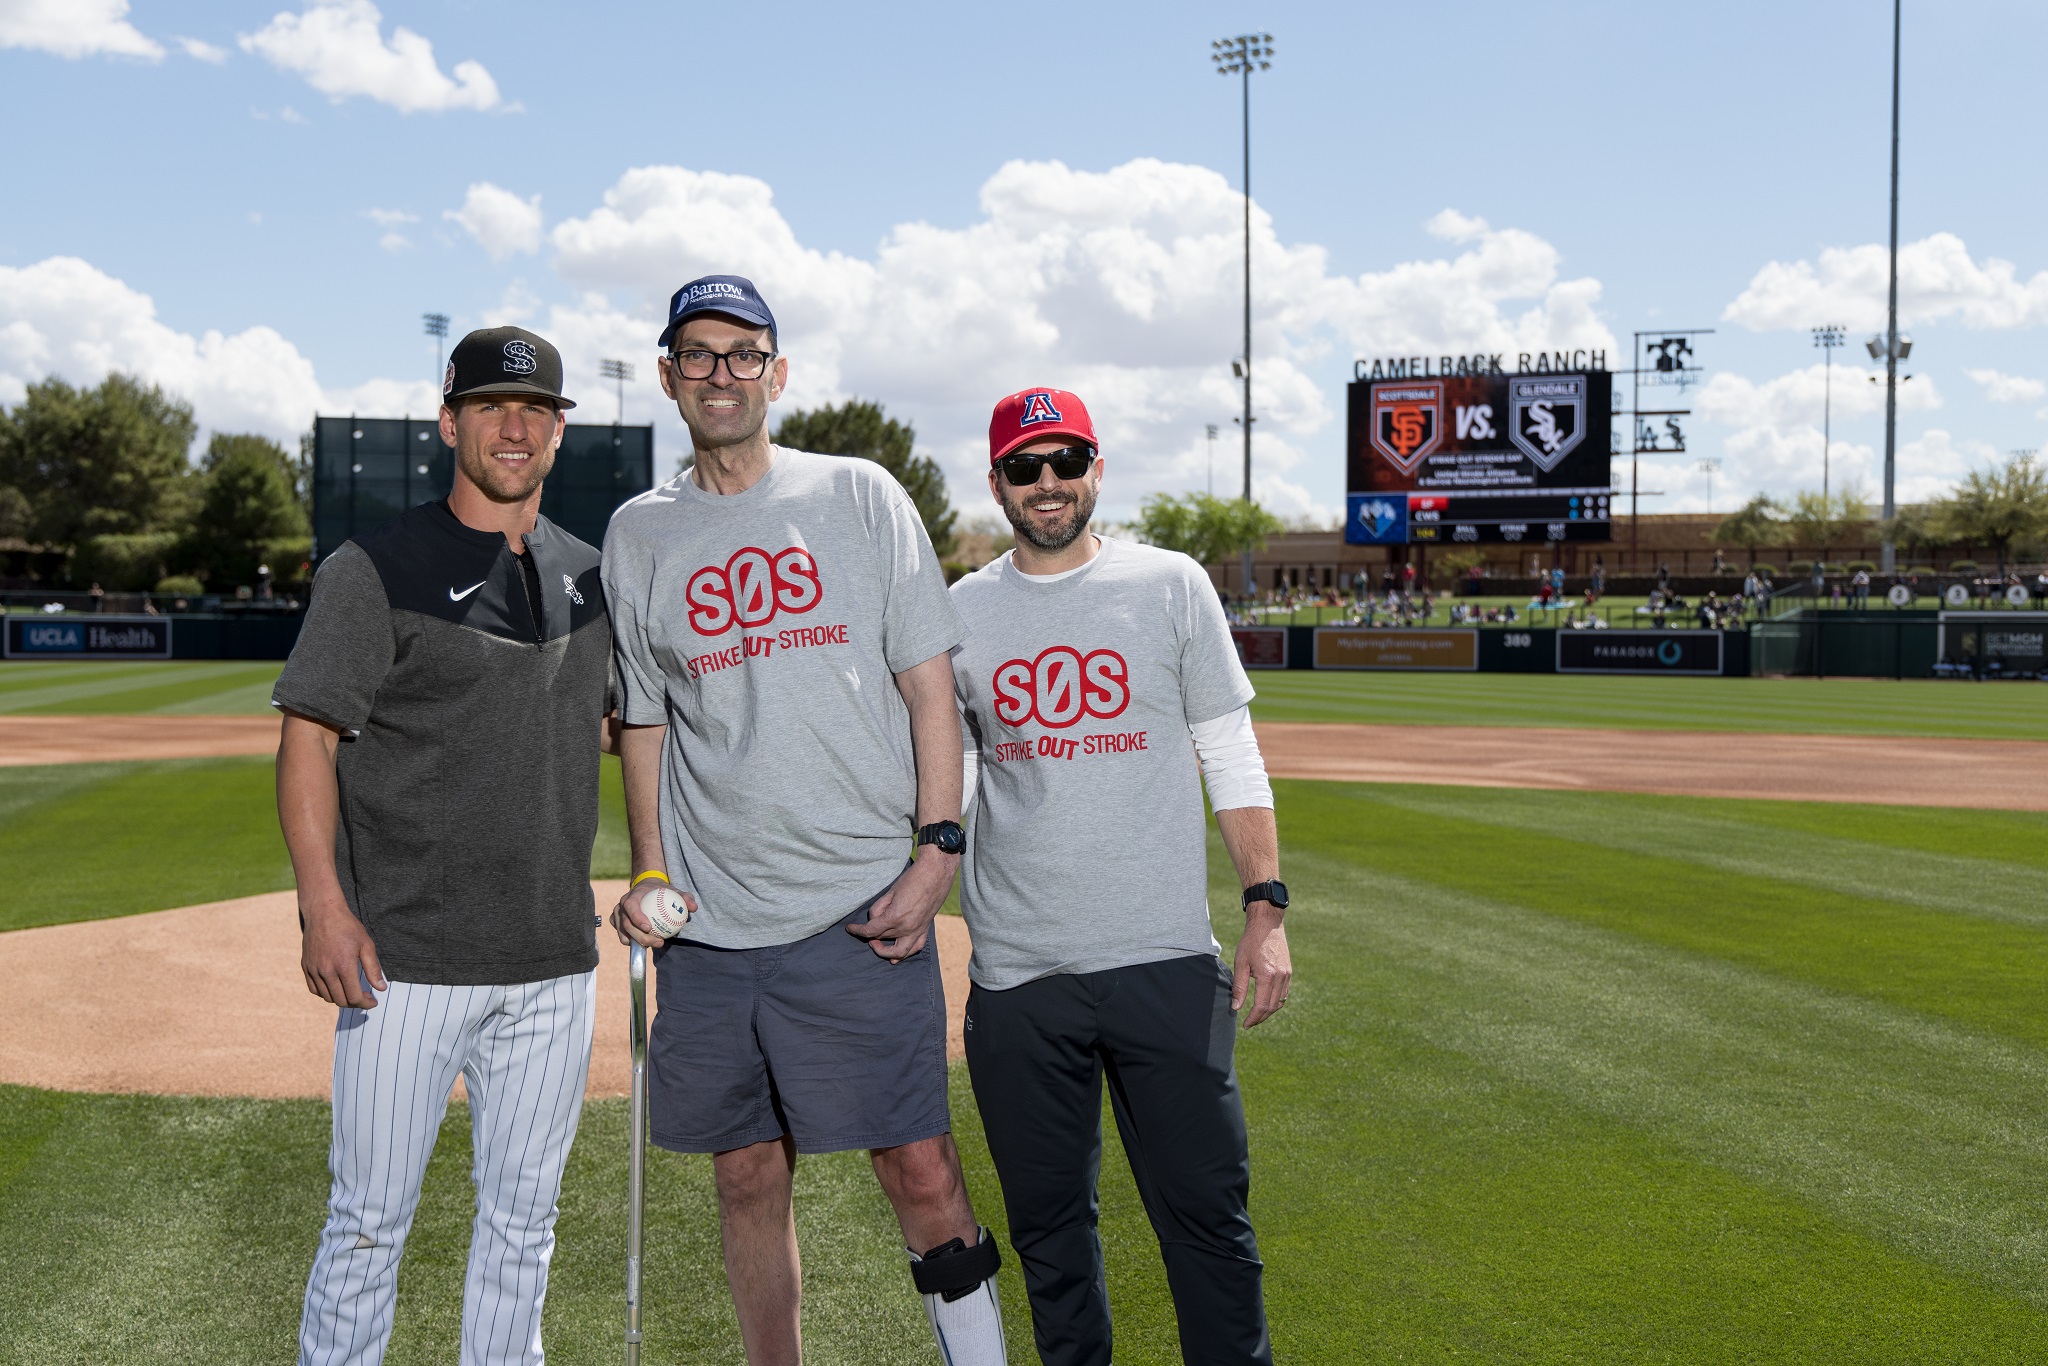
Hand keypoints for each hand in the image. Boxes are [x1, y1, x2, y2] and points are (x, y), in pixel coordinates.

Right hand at [300, 890, 385, 1009]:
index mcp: (343, 966)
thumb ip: (373, 969)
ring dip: (340, 999)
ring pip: (327, 997)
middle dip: (355, 1003)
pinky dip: (325, 993)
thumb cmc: (348, 927)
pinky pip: (314, 989)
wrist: (323, 912)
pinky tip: (335, 987)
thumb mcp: (366, 945)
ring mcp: (314, 970)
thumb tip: (381, 988)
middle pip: (340, 1000)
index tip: (373, 1002)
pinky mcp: (306, 967)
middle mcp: (326, 971)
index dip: (365, 1003)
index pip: (354, 997)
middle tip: (364, 997)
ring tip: (351, 992)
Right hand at [612, 880, 694, 947]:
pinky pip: (622, 936)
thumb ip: (685, 897)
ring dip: (638, 942)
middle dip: (641, 937)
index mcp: (632, 896)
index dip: (637, 918)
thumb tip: (693, 907)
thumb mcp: (674, 891)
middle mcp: (621, 906)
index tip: (649, 928)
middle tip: (659, 942)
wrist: (647, 889)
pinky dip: (632, 942)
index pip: (630, 907)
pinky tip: (645, 944)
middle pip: (626, 924)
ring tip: (656, 944)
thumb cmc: (661, 891)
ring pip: (623, 933)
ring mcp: (617, 915)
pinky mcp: (617, 923)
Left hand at [847, 854, 956, 961]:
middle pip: (882, 938)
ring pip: (899, 952)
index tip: (850, 929)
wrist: (936, 873)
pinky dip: (906, 953)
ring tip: (877, 945)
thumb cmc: (912, 879)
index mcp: (895, 917)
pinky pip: (915, 947)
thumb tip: (874, 919)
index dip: (857, 931)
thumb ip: (879, 908)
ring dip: (886, 953)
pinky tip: (897, 956)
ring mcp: (918, 930)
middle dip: (870, 934)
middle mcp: (906, 928)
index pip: (870, 931)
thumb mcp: (890, 892)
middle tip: (865, 930)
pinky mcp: (925, 928)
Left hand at [1231, 904, 1291, 1028]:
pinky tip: (1266, 1002)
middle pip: (1272, 1007)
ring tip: (1256, 1014)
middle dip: (1260, 1018)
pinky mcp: (1289, 971)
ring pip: (1280, 1002)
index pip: (1261, 1006)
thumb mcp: (1240, 963)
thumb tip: (1235, 1008)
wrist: (1267, 923)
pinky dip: (1276, 1001)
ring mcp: (1287, 975)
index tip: (1245, 1025)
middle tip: (1249, 1023)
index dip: (1253, 1018)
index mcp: (1267, 976)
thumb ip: (1239, 987)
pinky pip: (1284, 993)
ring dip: (1269, 1011)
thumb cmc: (1251, 941)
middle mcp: (1281, 978)